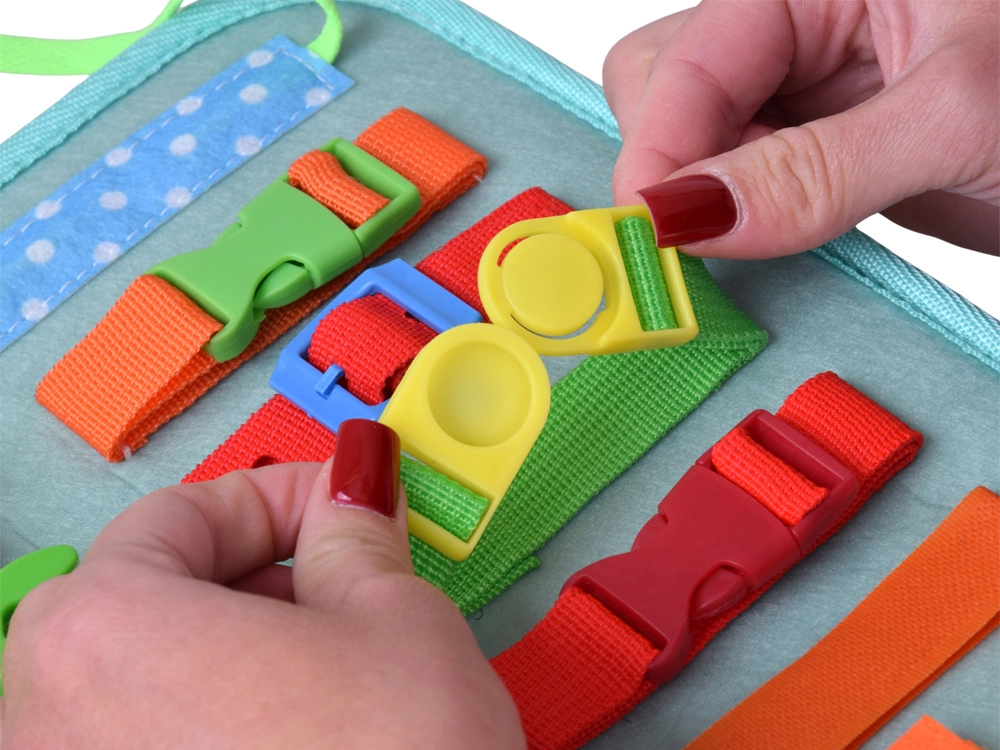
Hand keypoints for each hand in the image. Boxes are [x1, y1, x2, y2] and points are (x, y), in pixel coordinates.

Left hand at [0, 420, 523, 748]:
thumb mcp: (396, 620)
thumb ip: (356, 535)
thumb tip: (352, 498)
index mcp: (100, 631)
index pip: (184, 512)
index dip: (284, 496)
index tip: (340, 503)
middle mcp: (51, 723)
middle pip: (157, 595)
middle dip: (266, 575)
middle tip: (349, 578)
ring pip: (157, 679)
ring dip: (248, 651)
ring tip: (339, 669)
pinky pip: (157, 746)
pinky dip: (224, 725)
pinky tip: (304, 737)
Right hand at [604, 0, 998, 256]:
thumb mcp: (954, 116)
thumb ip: (811, 167)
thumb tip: (685, 214)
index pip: (682, 59)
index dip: (658, 151)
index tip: (654, 240)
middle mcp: (799, 28)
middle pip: (663, 92)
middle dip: (670, 171)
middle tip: (699, 248)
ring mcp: (806, 95)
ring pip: (695, 146)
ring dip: (702, 206)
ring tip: (754, 244)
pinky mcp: (821, 154)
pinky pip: (742, 188)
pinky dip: (739, 229)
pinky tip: (771, 246)